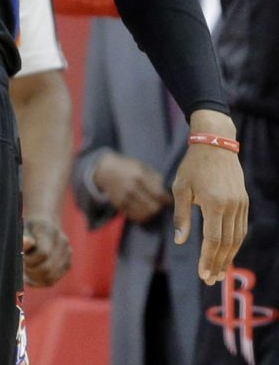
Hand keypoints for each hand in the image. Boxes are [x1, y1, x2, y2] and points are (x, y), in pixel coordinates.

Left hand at [22, 217, 71, 286]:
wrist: (44, 225)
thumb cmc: (29, 229)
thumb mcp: (23, 229)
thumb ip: (24, 238)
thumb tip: (26, 242)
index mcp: (50, 231)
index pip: (43, 253)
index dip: (29, 260)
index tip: (21, 257)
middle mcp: (63, 242)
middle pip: (47, 268)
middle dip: (31, 271)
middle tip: (23, 266)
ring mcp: (67, 254)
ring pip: (49, 278)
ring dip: (34, 277)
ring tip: (26, 269)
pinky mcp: (67, 264)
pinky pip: (51, 281)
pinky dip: (38, 281)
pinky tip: (30, 275)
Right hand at [93, 151, 171, 222]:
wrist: (106, 170)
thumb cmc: (129, 167)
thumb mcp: (143, 167)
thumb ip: (156, 178)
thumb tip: (168, 192)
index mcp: (139, 176)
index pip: (159, 194)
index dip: (167, 199)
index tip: (169, 199)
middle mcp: (131, 188)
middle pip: (153, 207)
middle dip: (160, 207)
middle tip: (160, 204)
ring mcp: (124, 198)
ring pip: (145, 214)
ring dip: (152, 213)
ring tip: (152, 206)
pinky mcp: (120, 205)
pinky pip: (136, 217)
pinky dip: (143, 216)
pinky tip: (144, 210)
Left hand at [173, 111, 247, 285]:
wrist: (215, 144)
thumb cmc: (193, 165)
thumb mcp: (181, 187)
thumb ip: (181, 215)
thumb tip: (180, 241)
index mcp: (214, 203)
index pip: (213, 240)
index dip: (208, 259)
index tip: (203, 275)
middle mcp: (231, 206)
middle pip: (227, 244)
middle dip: (218, 264)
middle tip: (210, 280)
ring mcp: (240, 205)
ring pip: (237, 239)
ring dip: (228, 257)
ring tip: (218, 272)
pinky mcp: (244, 202)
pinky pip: (241, 229)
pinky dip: (234, 243)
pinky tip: (226, 252)